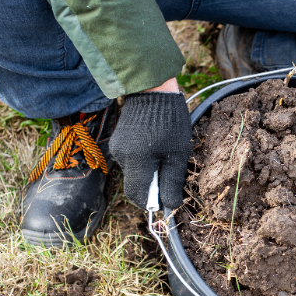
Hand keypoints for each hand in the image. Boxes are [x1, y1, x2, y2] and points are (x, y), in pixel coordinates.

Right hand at [109, 90, 191, 209]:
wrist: (153, 90)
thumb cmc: (169, 121)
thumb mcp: (178, 154)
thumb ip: (172, 182)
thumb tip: (170, 205)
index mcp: (136, 162)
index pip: (138, 196)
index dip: (152, 203)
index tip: (167, 199)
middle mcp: (121, 157)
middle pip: (135, 185)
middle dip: (153, 187)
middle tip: (170, 174)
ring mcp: (117, 148)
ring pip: (134, 173)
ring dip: (150, 172)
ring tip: (166, 154)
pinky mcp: (118, 141)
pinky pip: (131, 160)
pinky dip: (144, 161)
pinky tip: (156, 147)